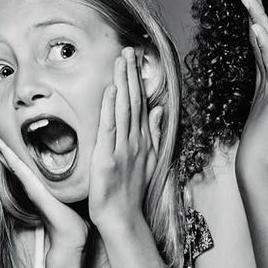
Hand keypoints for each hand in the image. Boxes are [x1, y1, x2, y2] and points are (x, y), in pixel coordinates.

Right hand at [0, 106, 88, 250]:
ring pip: (7, 153)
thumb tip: (80, 154)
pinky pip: (16, 166)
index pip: (18, 148)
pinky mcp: (32, 187)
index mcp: (36, 174)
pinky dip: (5, 152)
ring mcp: (27, 181)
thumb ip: (71, 172)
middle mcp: (28, 176)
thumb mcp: (72, 187)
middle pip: (6, 148)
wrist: (71, 236)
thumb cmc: (74, 215)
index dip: (6, 132)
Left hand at [87, 48, 164, 231]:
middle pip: (134, 102)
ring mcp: (124, 149)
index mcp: (144, 142)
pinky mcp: (108, 158)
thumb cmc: (131, 192)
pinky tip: (110, 90)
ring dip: (123, 83)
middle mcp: (136, 142)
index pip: (142, 105)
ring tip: (121, 60)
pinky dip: (110, 108)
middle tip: (128, 50)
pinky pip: (110, 129)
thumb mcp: (150, 161)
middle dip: (131, 75)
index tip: (135, 60)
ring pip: (124, 110)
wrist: (123, 218)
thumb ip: (154, 134)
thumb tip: (159, 110)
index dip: (138, 81)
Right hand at [236, 0, 267, 177]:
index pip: (266, 44)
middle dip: (253, 11)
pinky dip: (264, 42)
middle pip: (258, 36)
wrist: (262, 162)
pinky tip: (259, 26)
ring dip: (255, 17)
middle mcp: (265, 76)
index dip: (263, 24)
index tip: (260, 6)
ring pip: (261, 42)